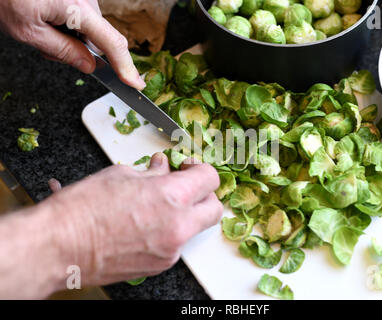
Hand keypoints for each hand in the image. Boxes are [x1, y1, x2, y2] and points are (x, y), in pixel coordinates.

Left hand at [0, 0, 145, 89]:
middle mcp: (86, 0)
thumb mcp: (28, 31)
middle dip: (79, 51)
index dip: (126, 67)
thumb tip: (89, 66)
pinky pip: (80, 18)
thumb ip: (63, 51)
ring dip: (68, 38)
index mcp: (77, 9)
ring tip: (40, 29)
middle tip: (47, 49)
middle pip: (98, 40)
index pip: (112, 44)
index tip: (136, 83)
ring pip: (87, 31)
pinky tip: (44, 19)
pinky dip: (66, 26)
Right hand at [0, 153, 222, 297]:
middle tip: (185, 186)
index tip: (188, 168)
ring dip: (184, 214)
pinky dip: (167, 232)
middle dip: (204, 195)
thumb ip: (152, 173)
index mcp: (171, 196)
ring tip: (156, 205)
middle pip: (214, 209)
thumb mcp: (121, 176)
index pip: (209, 178)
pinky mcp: (159, 266)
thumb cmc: (82, 210)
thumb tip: (164, 168)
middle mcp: (178, 226)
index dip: (200, 169)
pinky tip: (144, 224)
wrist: (58, 247)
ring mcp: (170, 250)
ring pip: (194, 228)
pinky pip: (175, 245)